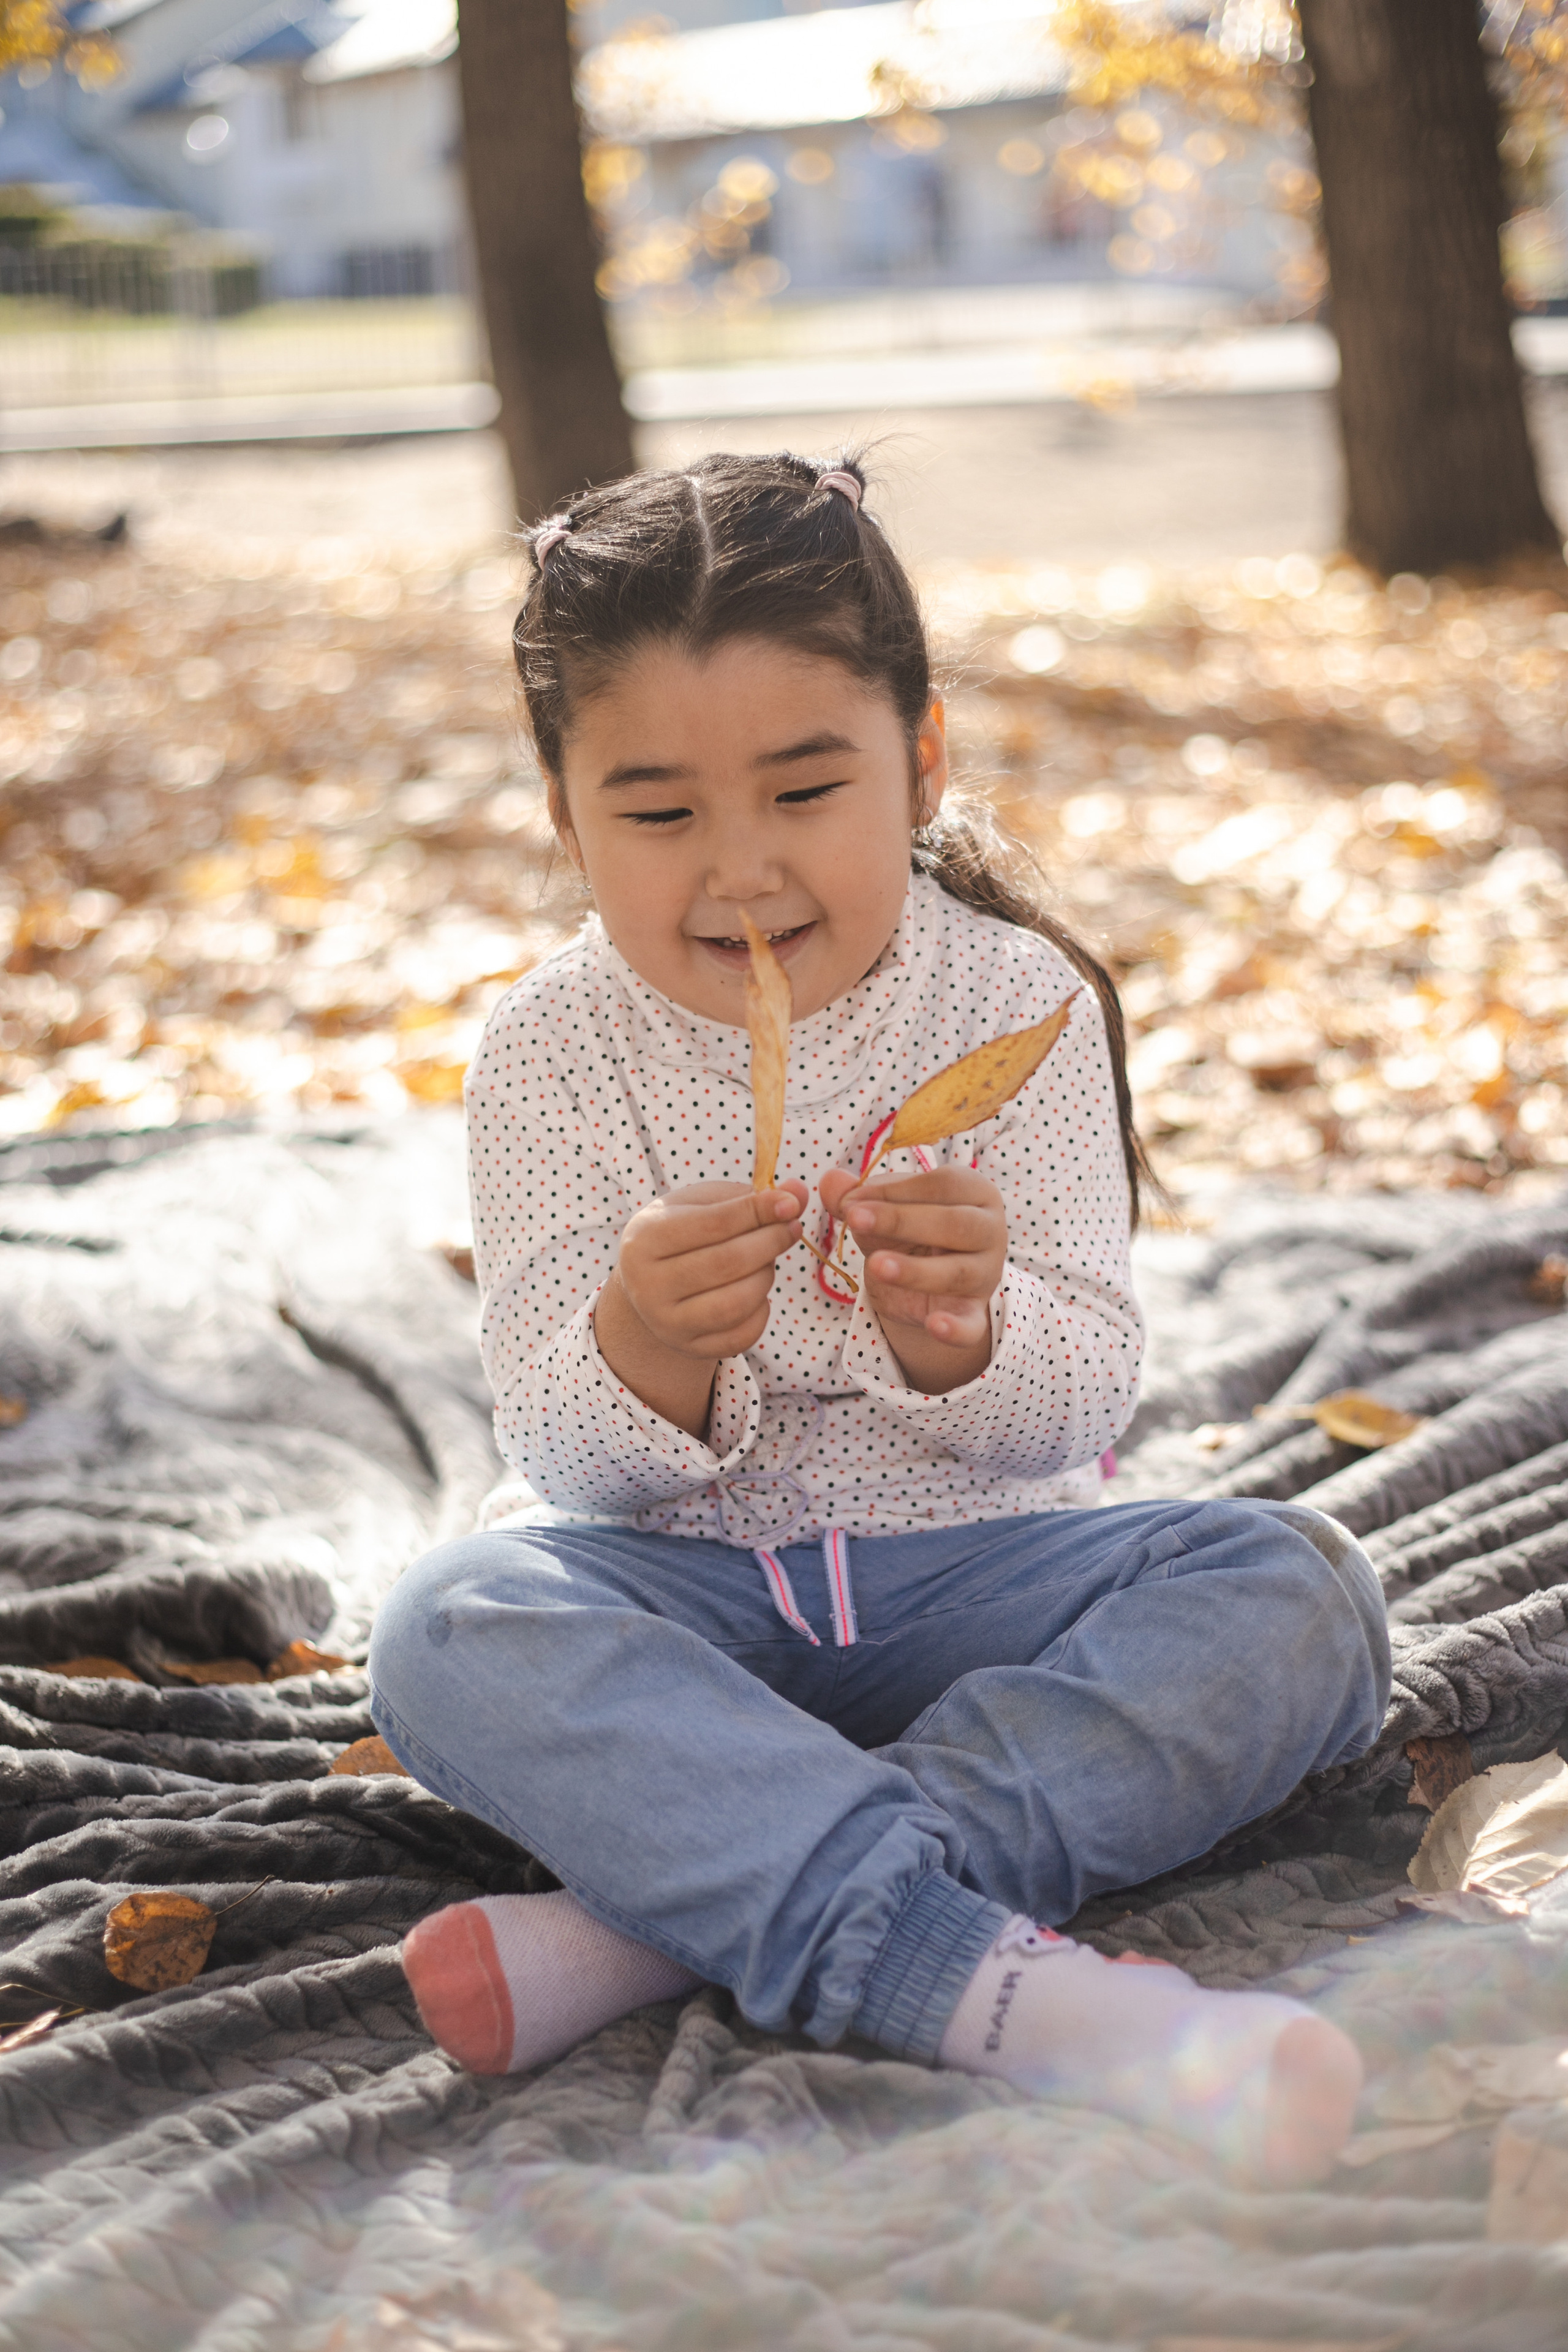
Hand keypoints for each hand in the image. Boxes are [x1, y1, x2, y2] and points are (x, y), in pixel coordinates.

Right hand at [596, 1179, 806, 1434]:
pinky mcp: (689, 1348)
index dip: (759, 1211)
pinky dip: (761, 1313)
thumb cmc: (683, 1233)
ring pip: (737, 1303)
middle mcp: (647, 1285)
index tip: (791, 1204)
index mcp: (645, 1238)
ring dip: (766, 1277)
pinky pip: (742, 1336)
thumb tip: (799, 1193)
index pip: (714, 1223)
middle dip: (770, 1242)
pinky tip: (756, 1294)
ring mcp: (666, 1323)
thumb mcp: (705, 1204)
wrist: (648, 1284)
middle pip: (728, 1263)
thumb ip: (751, 1196)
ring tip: (767, 1261)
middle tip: (791, 1229)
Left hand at [818, 1164, 1005, 1391]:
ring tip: (874, 1264)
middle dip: (902, 1221)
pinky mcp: (975, 1314)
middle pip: (956, 1224)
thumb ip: (856, 1197)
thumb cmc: (909, 1231)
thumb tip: (830, 1182)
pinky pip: (971, 1325)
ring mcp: (985, 1274)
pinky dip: (955, 1329)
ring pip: (956, 1273)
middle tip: (854, 1219)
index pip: (943, 1184)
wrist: (924, 1282)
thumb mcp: (882, 1211)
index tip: (852, 1200)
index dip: (895, 1191)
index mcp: (973, 1192)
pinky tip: (935, 1326)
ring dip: (915, 1270)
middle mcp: (989, 1231)